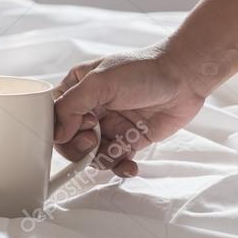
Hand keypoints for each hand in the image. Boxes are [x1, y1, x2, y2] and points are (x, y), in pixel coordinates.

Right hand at [53, 44, 209, 176]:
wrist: (184, 77)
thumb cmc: (142, 70)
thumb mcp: (99, 82)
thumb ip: (71, 106)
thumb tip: (57, 134)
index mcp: (76, 89)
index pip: (53, 117)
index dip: (60, 129)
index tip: (78, 129)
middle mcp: (89, 109)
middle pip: (69, 141)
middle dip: (79, 147)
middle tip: (94, 140)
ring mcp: (108, 125)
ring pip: (90, 154)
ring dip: (100, 160)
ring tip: (116, 150)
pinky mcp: (128, 139)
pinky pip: (115, 160)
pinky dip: (120, 167)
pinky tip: (128, 164)